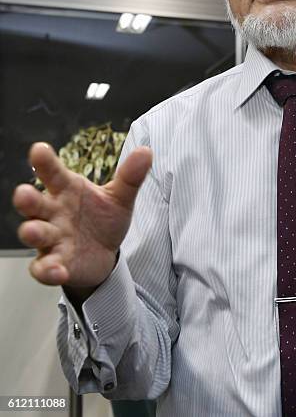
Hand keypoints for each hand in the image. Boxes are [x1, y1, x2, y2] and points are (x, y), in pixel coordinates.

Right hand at [12, 142, 151, 292]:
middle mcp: (53, 212)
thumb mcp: (120, 197)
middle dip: (27, 199)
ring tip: (33, 230)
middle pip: (35, 203)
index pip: (53, 173)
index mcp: (67, 190)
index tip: (39, 149)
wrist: (105, 253)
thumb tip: (146, 151)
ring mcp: (52, 238)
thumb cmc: (103, 218)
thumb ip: (130, 176)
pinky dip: (47, 270)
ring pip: (34, 233)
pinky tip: (58, 270)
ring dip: (32, 232)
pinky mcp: (55, 263)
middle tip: (23, 193)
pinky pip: (44, 267)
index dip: (45, 162)